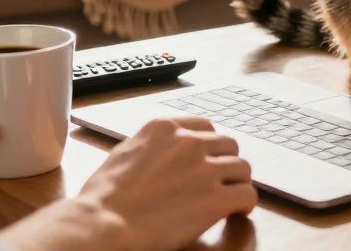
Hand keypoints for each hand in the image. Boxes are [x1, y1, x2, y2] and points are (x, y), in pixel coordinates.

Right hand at [0, 116, 256, 250]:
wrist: (104, 223)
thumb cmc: (104, 197)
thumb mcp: (124, 153)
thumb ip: (150, 145)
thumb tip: (161, 150)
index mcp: (165, 128)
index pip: (205, 126)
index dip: (210, 145)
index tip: (210, 157)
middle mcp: (189, 142)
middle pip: (228, 144)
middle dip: (226, 162)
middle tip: (222, 180)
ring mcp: (205, 170)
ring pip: (242, 167)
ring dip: (237, 182)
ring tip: (232, 196)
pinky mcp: (215, 199)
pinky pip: (247, 194)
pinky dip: (246, 203)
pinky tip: (238, 210)